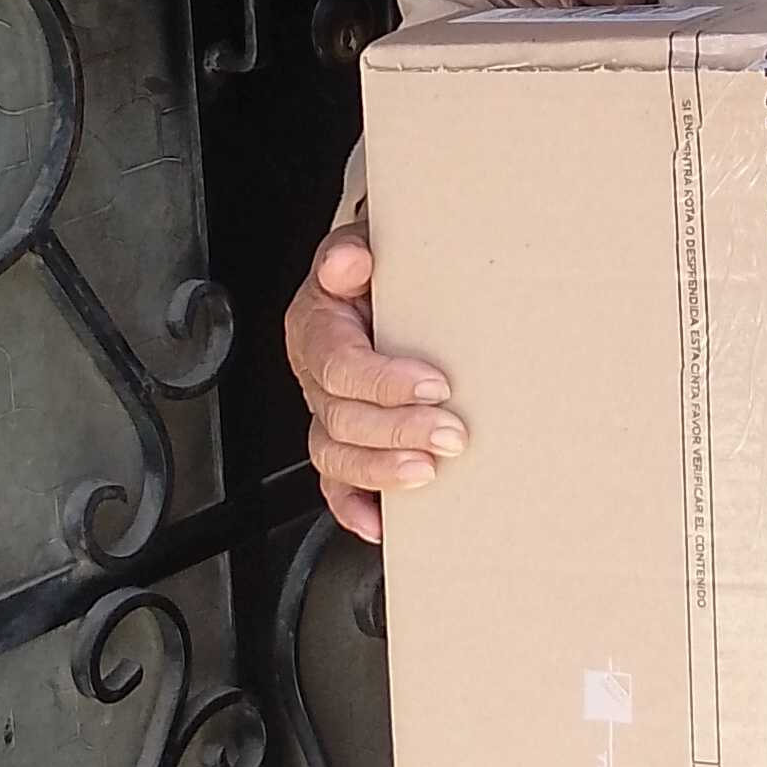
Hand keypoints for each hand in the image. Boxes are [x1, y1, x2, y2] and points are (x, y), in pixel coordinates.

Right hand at [284, 226, 466, 544]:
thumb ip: (354, 251)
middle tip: (451, 434)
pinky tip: (381, 522)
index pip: (339, 364)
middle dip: (398, 430)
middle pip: (341, 418)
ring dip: (381, 471)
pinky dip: (354, 508)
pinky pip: (334, 486)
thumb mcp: (367, 244)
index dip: (384, 381)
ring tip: (426, 473)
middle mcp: (315, 376)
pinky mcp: (342, 442)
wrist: (375, 281)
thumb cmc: (376, 269)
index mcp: (315, 328)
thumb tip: (348, 263)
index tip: (434, 385)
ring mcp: (325, 414)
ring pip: (335, 457)